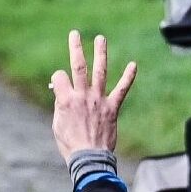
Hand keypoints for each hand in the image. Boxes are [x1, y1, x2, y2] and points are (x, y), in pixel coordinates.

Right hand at [47, 30, 135, 164]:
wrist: (89, 158)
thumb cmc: (70, 144)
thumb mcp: (57, 124)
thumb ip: (60, 105)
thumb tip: (61, 92)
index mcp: (66, 100)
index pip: (59, 77)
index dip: (57, 78)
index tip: (58, 84)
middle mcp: (82, 96)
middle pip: (78, 66)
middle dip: (75, 48)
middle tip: (75, 34)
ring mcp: (99, 100)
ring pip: (100, 71)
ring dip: (100, 53)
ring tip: (100, 39)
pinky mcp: (112, 108)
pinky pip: (122, 89)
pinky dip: (128, 77)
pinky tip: (133, 65)